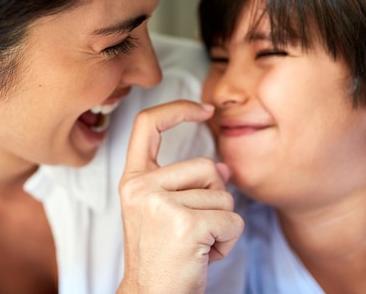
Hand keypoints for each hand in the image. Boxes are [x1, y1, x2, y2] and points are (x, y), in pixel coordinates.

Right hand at [118, 100, 243, 293]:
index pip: (147, 124)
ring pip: (224, 196)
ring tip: (196, 244)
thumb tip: (225, 170)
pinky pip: (232, 220)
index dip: (178, 109)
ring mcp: (160, 204)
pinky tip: (204, 255)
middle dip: (215, 198)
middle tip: (193, 229)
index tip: (204, 109)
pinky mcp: (185, 224)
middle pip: (206, 166)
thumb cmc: (160, 257)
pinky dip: (228, 241)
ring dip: (221, 224)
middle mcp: (141, 186)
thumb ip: (189, 185)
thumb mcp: (165, 212)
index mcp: (133, 180)